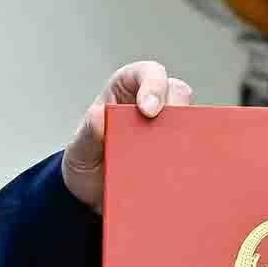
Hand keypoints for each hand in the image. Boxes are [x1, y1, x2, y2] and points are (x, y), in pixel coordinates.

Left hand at [61, 59, 192, 212]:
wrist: (90, 193)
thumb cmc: (85, 160)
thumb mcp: (78, 149)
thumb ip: (87, 133)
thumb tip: (98, 116)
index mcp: (125, 89)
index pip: (147, 73)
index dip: (153, 85)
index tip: (149, 110)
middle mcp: (151, 103)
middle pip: (176, 92)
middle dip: (175, 109)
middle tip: (167, 135)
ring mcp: (165, 127)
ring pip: (189, 121)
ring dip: (184, 136)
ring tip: (172, 158)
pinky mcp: (174, 151)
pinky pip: (189, 149)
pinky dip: (188, 157)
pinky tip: (180, 171)